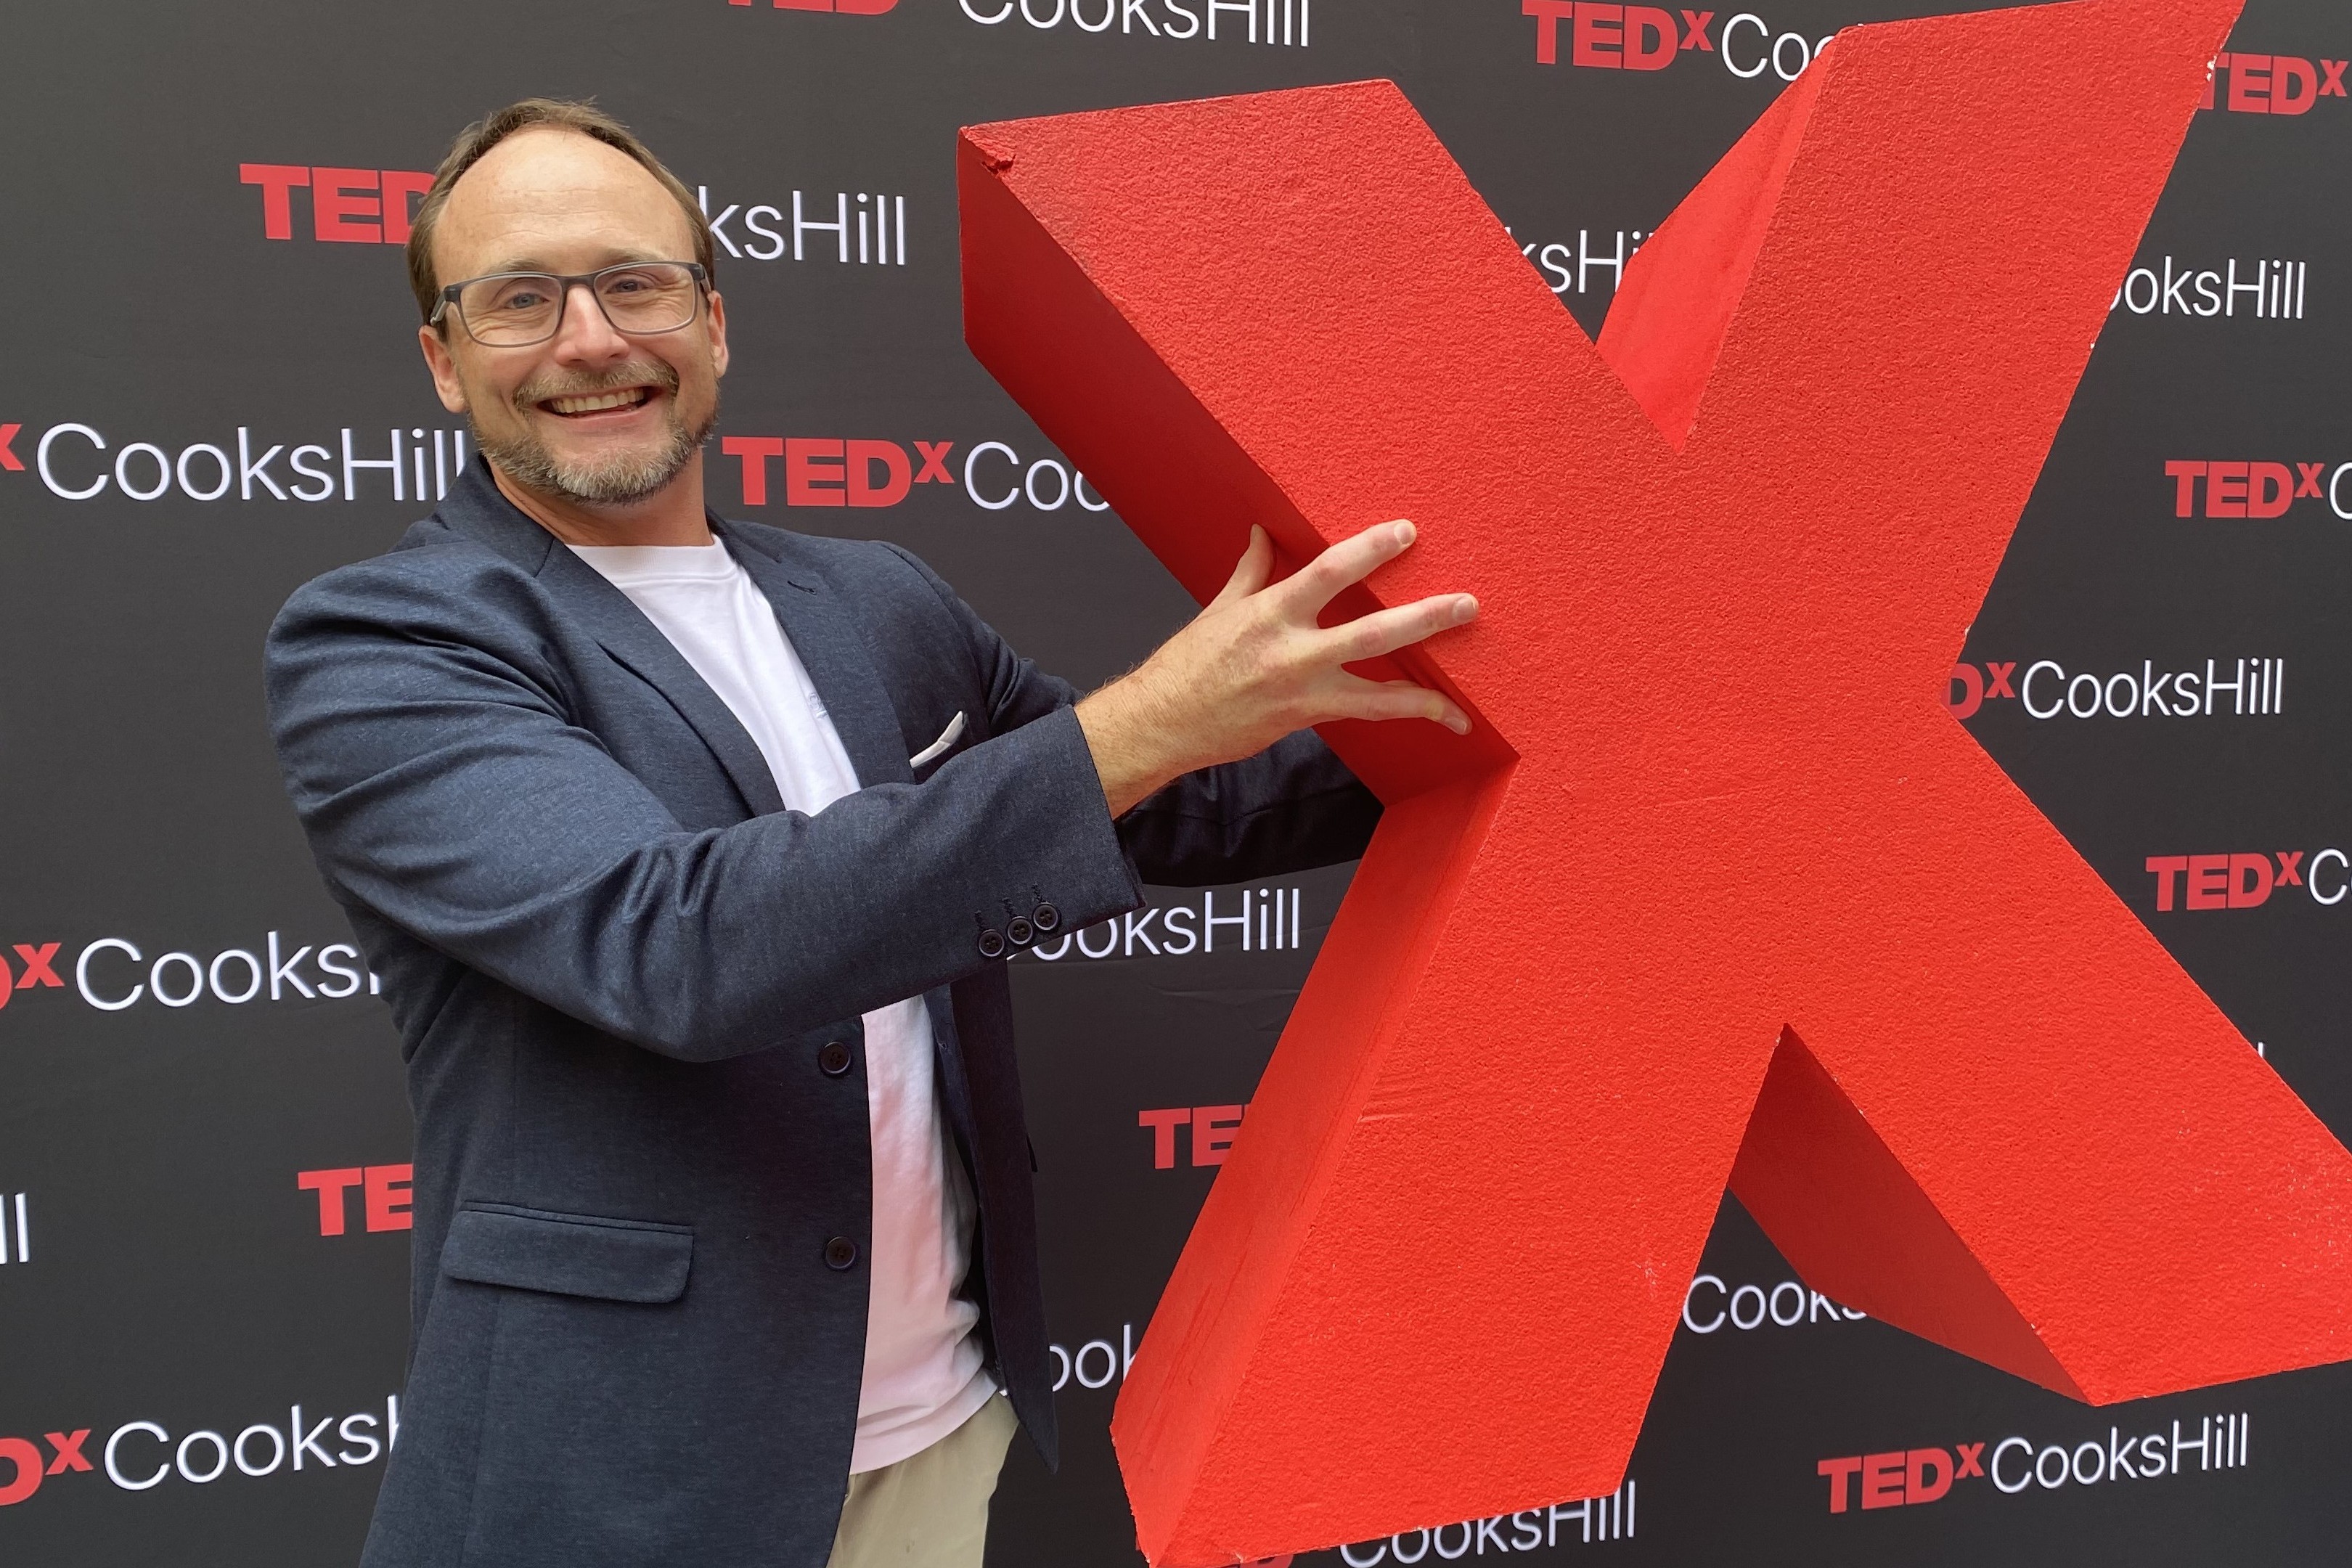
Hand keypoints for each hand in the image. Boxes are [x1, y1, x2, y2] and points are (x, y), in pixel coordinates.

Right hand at [1076, 520, 1477, 816]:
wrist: (1163, 722)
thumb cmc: (1186, 666)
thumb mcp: (1219, 608)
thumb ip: (1252, 571)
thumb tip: (1262, 534)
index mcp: (1270, 612)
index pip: (1330, 570)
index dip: (1371, 550)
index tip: (1405, 533)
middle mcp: (1292, 652)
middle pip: (1373, 632)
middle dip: (1424, 618)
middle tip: (1466, 605)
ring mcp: (1303, 690)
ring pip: (1378, 691)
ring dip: (1427, 691)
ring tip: (1464, 697)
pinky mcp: (1305, 719)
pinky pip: (1366, 714)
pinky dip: (1405, 711)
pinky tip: (1440, 715)